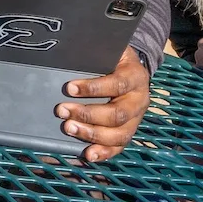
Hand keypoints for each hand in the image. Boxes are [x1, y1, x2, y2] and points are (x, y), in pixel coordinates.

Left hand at [53, 46, 150, 161]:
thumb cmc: (115, 60)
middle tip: (63, 111)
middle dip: (87, 114)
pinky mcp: (129, 132)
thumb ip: (98, 50)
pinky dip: (104, 153)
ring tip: (69, 128)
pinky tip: (88, 154)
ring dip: (92, 134)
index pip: (117, 84)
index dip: (93, 88)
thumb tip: (72, 47)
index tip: (69, 87)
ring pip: (118, 134)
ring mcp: (136, 119)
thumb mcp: (111, 50)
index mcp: (136, 77)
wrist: (133, 70)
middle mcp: (139, 100)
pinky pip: (119, 147)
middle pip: (117, 114)